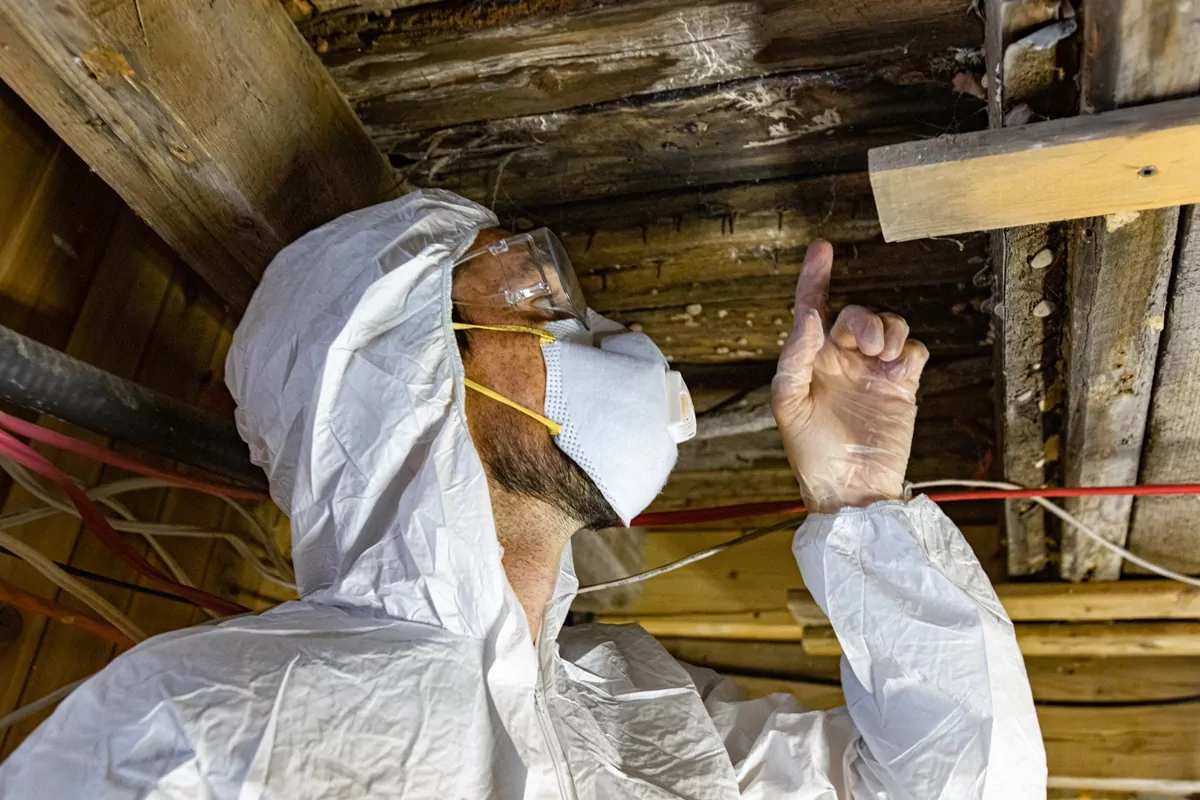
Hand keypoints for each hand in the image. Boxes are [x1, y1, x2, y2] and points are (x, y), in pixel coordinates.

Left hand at [771, 241, 928, 513]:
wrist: (851, 488)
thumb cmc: (811, 453)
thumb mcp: (788, 405)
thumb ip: (795, 357)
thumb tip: (809, 317)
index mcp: (811, 360)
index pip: (812, 307)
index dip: (815, 277)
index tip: (822, 248)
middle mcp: (842, 360)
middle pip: (857, 314)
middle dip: (863, 321)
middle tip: (864, 347)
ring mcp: (873, 372)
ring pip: (888, 325)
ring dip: (887, 332)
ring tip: (880, 359)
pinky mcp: (902, 387)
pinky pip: (913, 350)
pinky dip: (908, 350)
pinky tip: (897, 369)